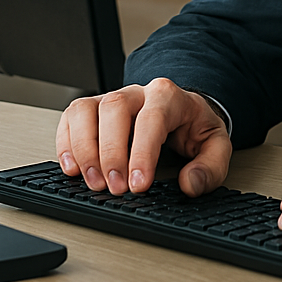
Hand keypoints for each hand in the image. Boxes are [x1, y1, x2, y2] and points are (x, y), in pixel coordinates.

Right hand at [56, 78, 231, 196]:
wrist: (183, 112)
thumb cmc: (194, 127)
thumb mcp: (215, 145)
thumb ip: (210, 166)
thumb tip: (190, 184)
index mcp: (169, 96)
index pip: (152, 117)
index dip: (142, 151)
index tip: (138, 184)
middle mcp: (138, 93)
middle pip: (115, 107)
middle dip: (111, 152)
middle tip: (115, 188)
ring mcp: (112, 98)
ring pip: (87, 109)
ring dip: (84, 148)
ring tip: (93, 182)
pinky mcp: (92, 110)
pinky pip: (71, 117)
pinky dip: (66, 143)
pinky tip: (73, 169)